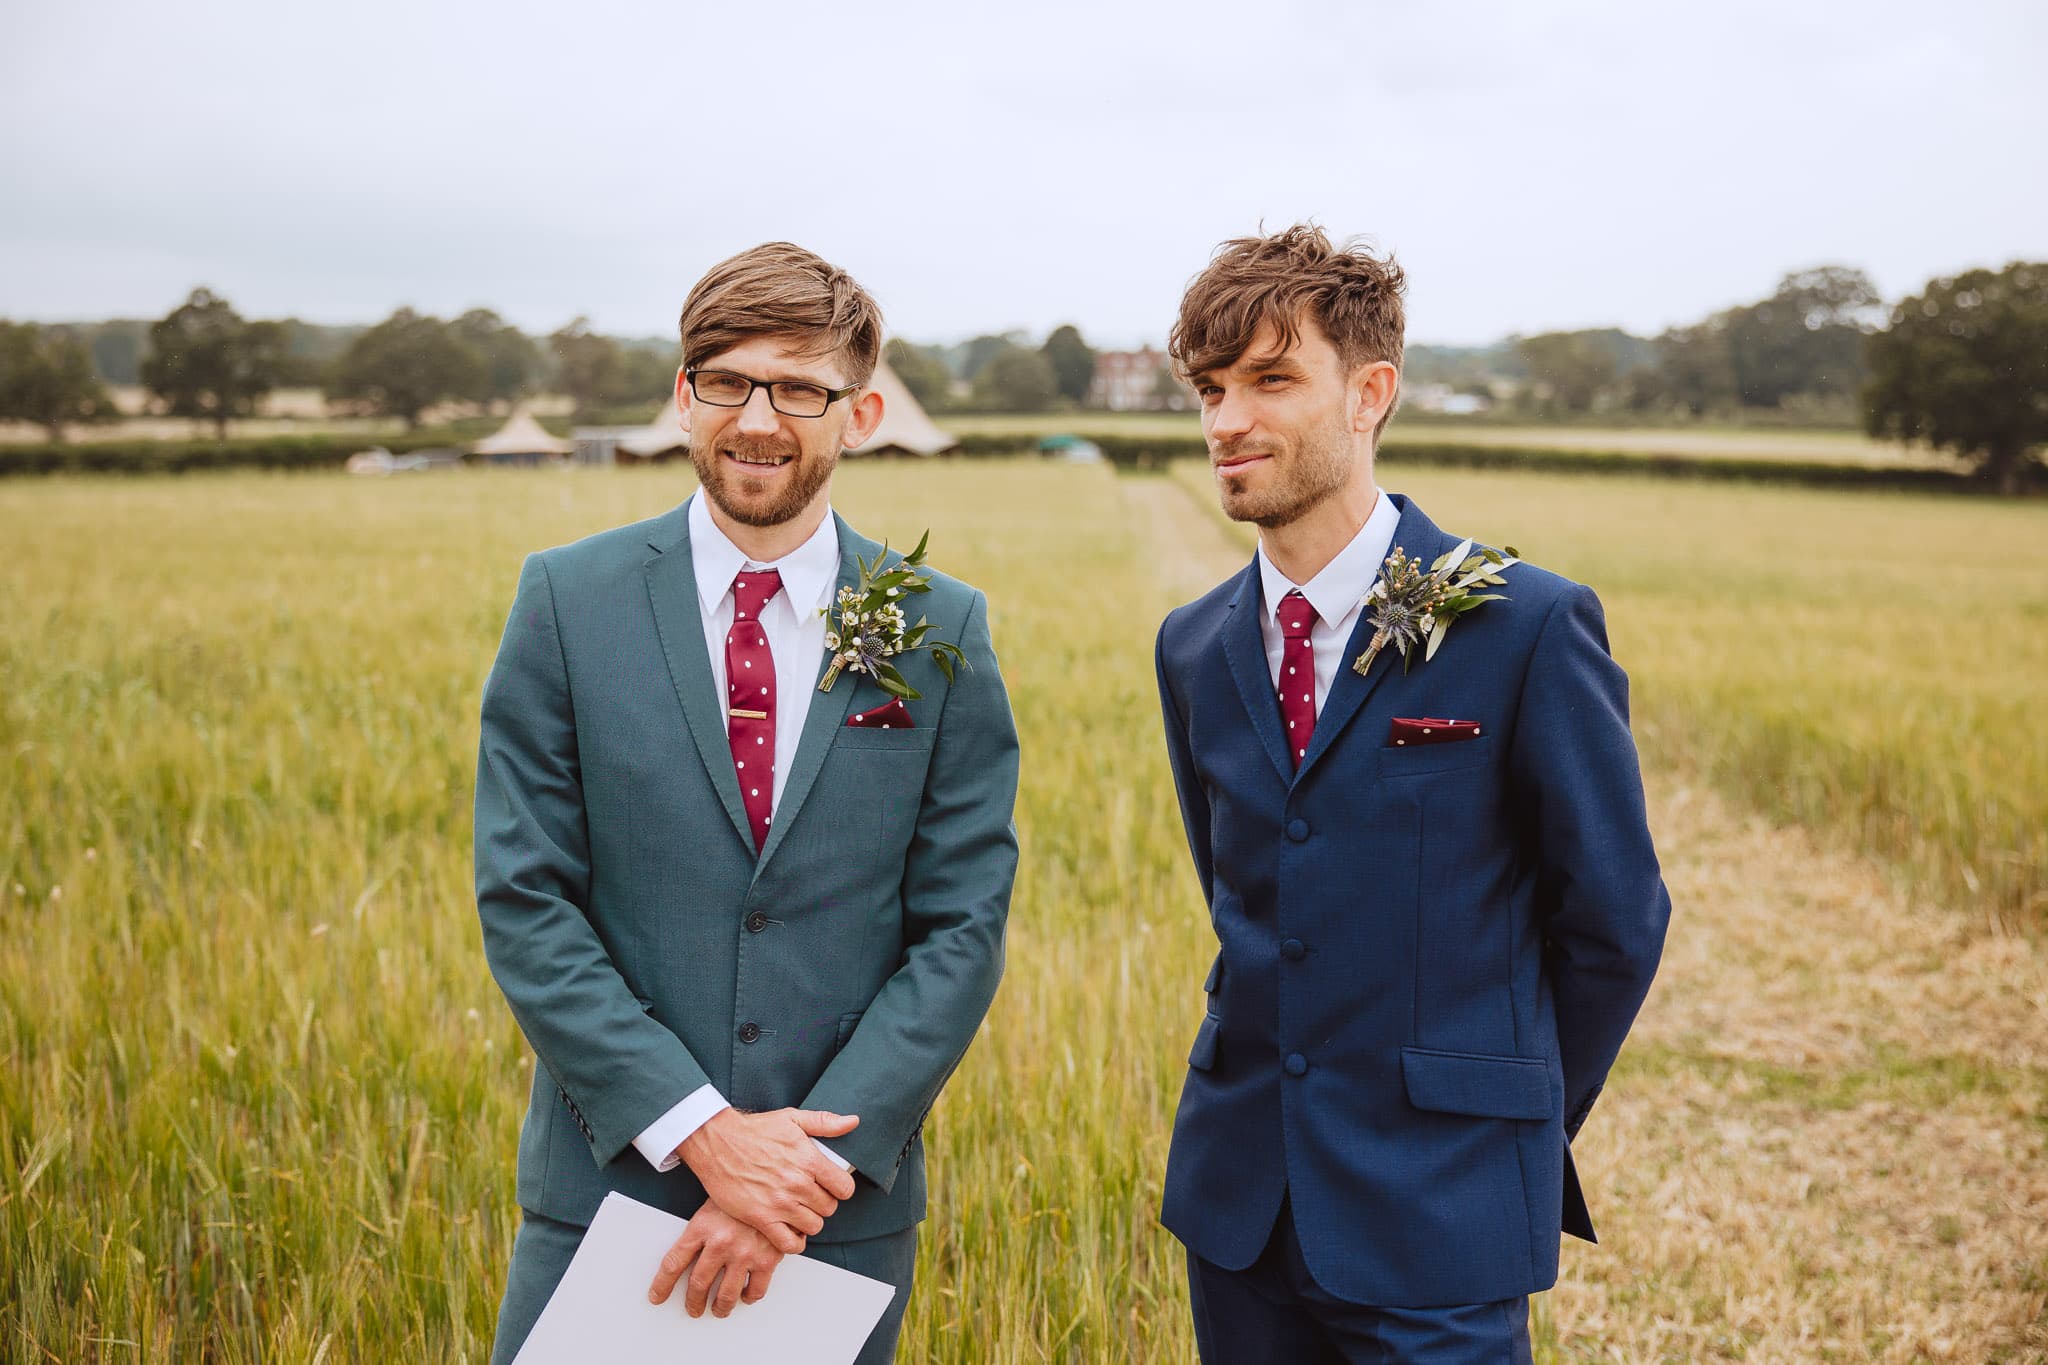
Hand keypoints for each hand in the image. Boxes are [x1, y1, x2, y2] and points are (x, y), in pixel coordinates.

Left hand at [647, 1200, 788, 1318]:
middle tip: (693, 1307)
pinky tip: (746, 1295)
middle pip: (698, 1284)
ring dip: (720, 1308)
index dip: (662, 1284)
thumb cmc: (746, 1188)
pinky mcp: (767, 1259)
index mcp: (703, 1226)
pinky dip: (749, 1297)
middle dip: (693, 1302)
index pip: (673, 1263)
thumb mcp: (715, 1200)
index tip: (657, 1296)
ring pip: (726, 1295)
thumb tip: (687, 1252)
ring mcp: (744, 1253)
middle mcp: (721, 1243)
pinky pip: (755, 1290)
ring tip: (719, 1309)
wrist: (778, 1182)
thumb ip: (702, 1228)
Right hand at [676, 1107, 858, 1252]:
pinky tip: (789, 1229)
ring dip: (809, 1220)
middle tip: (810, 1196)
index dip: (840, 1188)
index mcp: (808, 1159)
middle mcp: (797, 1183)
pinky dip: (794, 1241)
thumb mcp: (792, 1118)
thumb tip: (852, 1122)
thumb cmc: (753, 1131)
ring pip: (813, 1226)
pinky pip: (790, 1244)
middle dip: (823, 1203)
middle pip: (829, 1208)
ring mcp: (779, 1203)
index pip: (844, 1188)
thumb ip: (825, 1122)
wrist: (717, 1142)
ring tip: (799, 1210)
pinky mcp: (761, 1218)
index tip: (831, 1186)